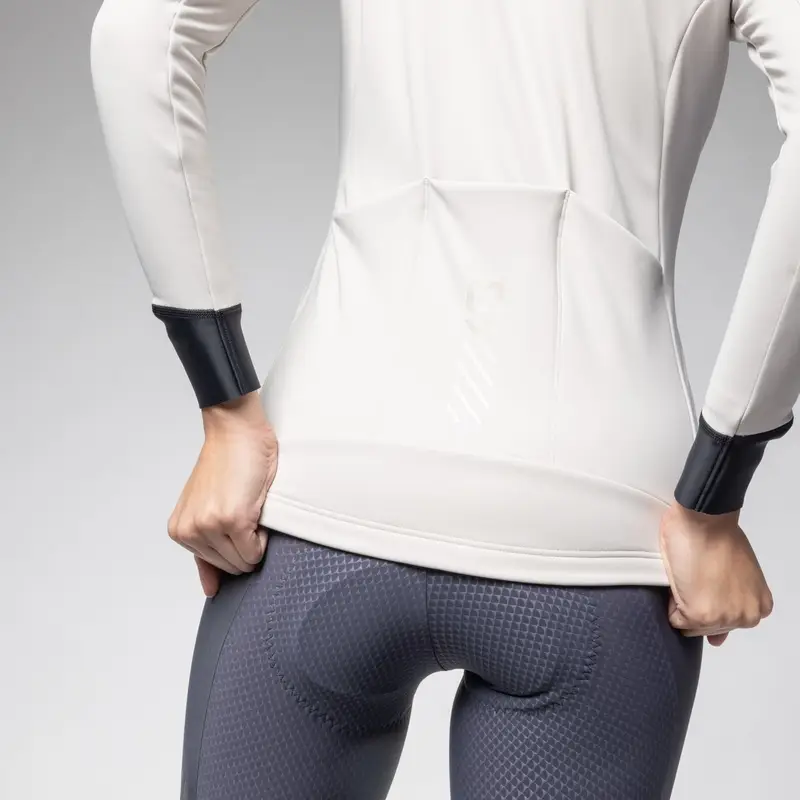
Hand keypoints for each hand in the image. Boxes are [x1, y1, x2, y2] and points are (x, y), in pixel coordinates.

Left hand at [167, 391, 278, 596]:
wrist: (236, 430)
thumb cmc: (229, 463)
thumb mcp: (209, 508)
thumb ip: (206, 551)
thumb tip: (210, 590)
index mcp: (180, 531)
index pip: (216, 567)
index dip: (235, 546)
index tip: (236, 519)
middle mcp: (191, 531)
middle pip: (230, 567)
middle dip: (245, 546)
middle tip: (245, 511)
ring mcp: (210, 526)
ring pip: (244, 562)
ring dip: (255, 541)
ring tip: (250, 508)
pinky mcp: (233, 519)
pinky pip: (255, 551)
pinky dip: (263, 537)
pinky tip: (256, 508)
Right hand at [658, 500, 772, 645]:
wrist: (704, 519)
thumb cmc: (717, 536)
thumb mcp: (736, 575)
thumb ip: (731, 605)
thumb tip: (718, 641)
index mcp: (758, 607)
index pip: (721, 622)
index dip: (706, 598)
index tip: (707, 578)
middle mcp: (746, 617)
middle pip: (705, 627)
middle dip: (695, 602)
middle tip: (698, 575)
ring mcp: (723, 618)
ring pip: (688, 624)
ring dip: (682, 600)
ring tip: (691, 574)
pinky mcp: (700, 614)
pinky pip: (674, 619)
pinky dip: (671, 599)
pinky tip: (682, 577)